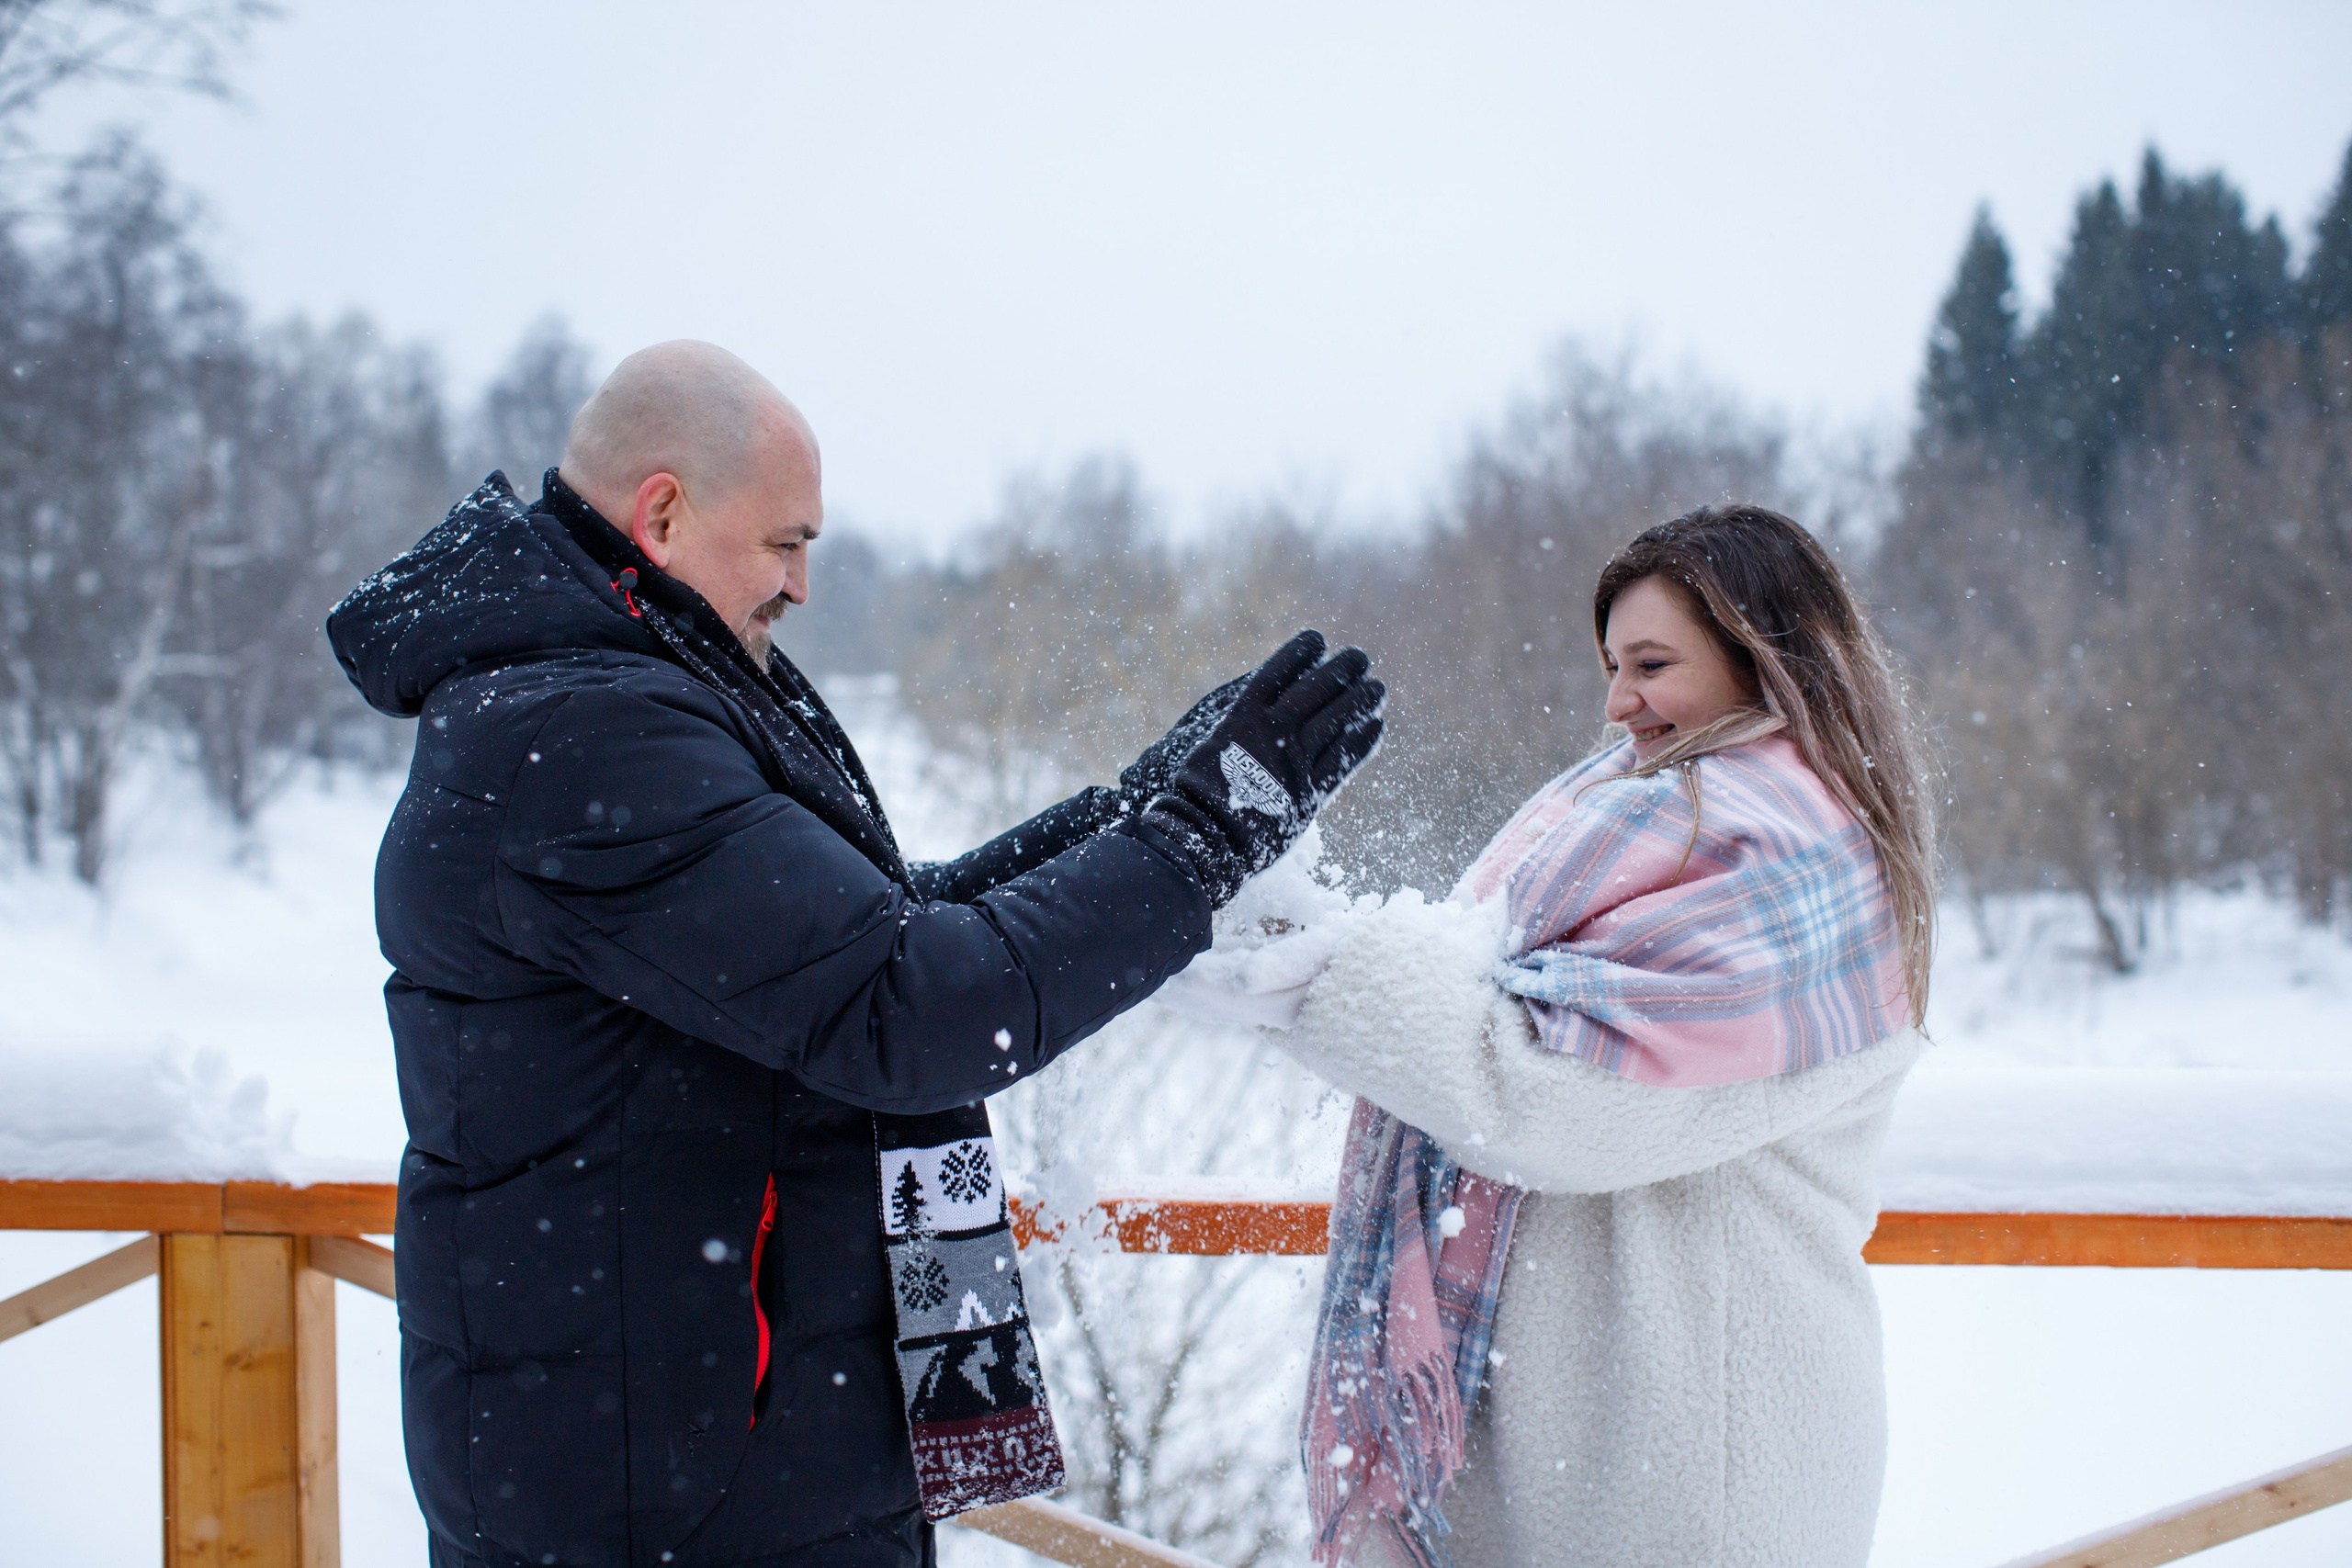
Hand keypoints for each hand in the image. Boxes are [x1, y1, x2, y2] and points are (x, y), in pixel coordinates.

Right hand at [1137, 630, 1383, 904]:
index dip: (1300, 653)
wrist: (1204, 835)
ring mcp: (1294, 761)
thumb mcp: (1207, 743)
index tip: (1317, 640)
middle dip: (1341, 669)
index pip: (1278, 671)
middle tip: (1359, 657)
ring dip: (1360, 700)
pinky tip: (1376, 725)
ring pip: (1337, 720)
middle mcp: (1273, 731)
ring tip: (1377, 687)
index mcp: (1243, 715)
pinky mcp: (1310, 792)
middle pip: (1316, 689)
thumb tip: (1253, 700)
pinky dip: (1362, 741)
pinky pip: (1344, 760)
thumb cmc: (1196, 792)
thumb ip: (1234, 721)